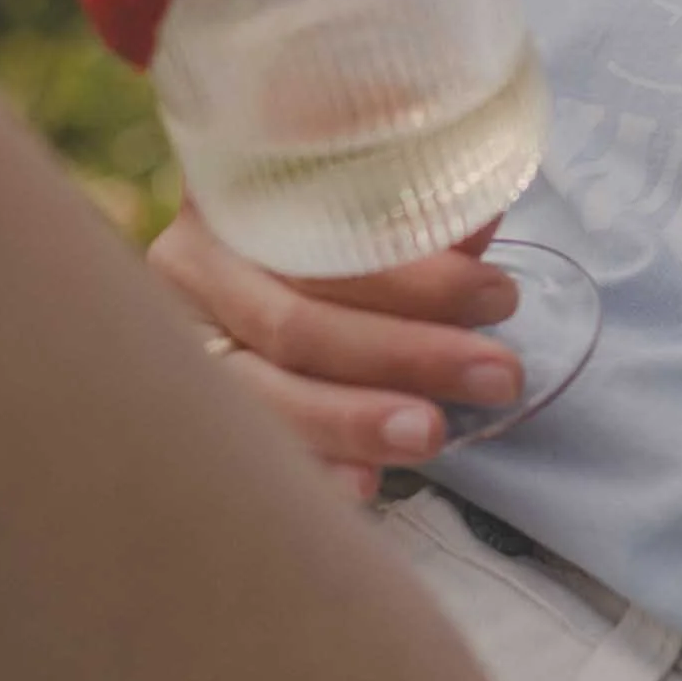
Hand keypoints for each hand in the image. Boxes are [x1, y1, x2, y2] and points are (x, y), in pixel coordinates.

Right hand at [148, 202, 525, 501]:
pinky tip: (364, 483)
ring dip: (355, 421)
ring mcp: (184, 347)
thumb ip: (418, 220)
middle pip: (297, 323)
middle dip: (406, 354)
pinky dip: (311, 468)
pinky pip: (253, 448)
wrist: (264, 274)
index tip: (497, 298)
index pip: (327, 242)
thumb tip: (483, 222)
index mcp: (236, 197)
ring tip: (431, 434)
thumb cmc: (334, 236)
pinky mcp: (194, 413)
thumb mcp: (369, 214)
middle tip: (497, 376)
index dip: (415, 277)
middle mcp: (194, 269)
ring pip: (265, 395)